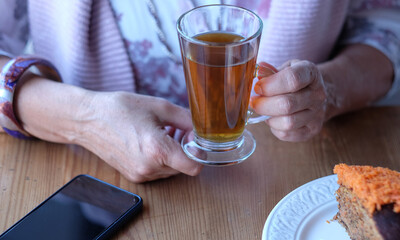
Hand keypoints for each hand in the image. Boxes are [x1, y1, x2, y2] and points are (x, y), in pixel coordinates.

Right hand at [78, 92, 202, 181]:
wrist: (88, 119)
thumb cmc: (120, 109)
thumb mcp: (159, 106)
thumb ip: (186, 119)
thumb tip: (201, 130)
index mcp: (157, 150)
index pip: (194, 166)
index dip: (199, 152)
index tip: (194, 139)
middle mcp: (149, 167)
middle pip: (184, 166)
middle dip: (185, 149)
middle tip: (176, 130)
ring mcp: (140, 174)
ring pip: (171, 170)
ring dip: (172, 154)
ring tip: (161, 133)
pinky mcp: (134, 176)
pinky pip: (158, 171)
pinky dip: (160, 159)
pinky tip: (150, 141)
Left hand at [250, 60, 326, 141]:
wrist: (314, 95)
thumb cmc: (294, 81)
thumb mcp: (284, 69)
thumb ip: (269, 71)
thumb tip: (258, 71)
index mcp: (311, 73)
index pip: (292, 79)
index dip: (270, 85)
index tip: (257, 88)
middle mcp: (318, 94)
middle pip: (287, 104)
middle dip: (263, 105)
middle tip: (254, 102)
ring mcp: (317, 114)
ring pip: (288, 122)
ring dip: (269, 118)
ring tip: (264, 111)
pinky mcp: (312, 130)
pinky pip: (287, 134)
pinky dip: (274, 128)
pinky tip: (273, 119)